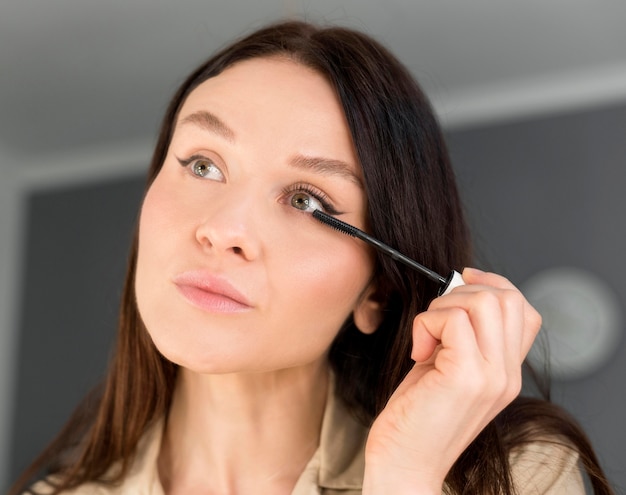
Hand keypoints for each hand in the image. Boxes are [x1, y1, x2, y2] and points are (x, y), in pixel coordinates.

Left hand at [362, 268, 541, 493]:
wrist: (404, 463)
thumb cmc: (417, 416)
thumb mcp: (448, 369)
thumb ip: (463, 336)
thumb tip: (457, 290)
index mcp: (507, 372)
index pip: (524, 309)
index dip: (494, 284)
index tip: (462, 280)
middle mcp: (507, 375)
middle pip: (507, 298)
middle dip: (462, 293)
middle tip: (435, 321)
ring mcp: (491, 377)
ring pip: (483, 302)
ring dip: (442, 307)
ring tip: (427, 338)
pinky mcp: (466, 377)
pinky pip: (452, 319)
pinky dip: (427, 324)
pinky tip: (419, 352)